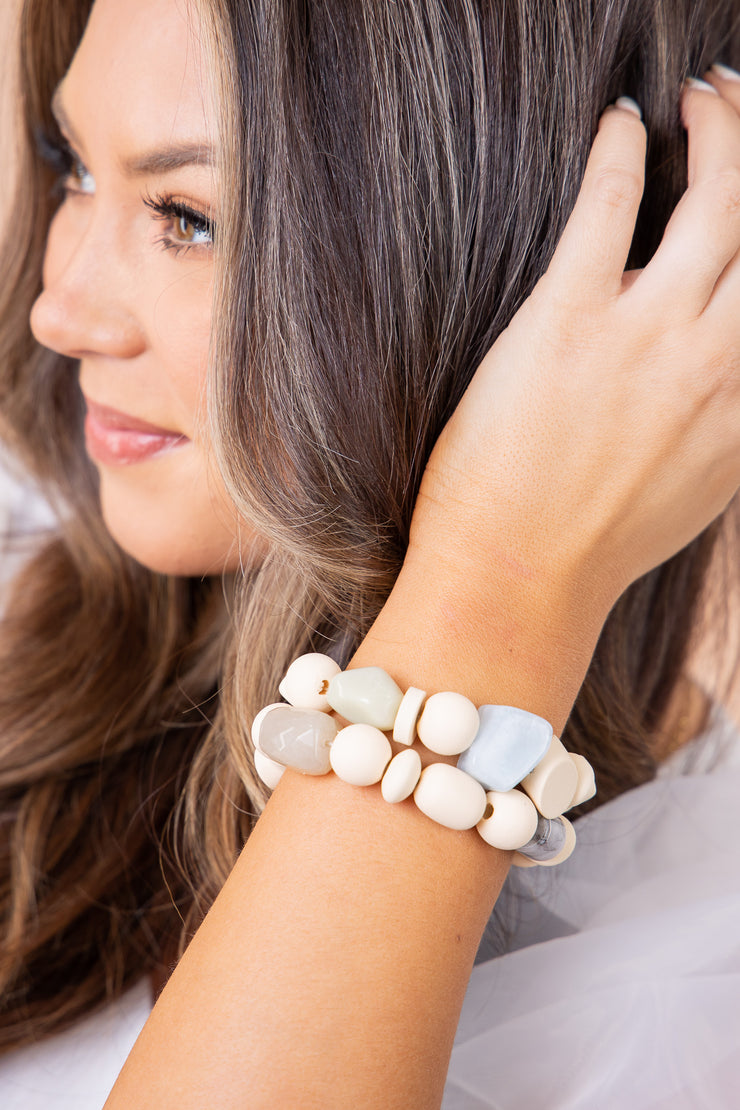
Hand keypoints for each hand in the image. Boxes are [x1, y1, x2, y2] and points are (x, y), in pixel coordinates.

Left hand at [409, 74, 739, 614]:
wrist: (515, 579)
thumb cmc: (590, 545)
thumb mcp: (691, 488)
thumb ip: (721, 420)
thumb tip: (719, 372)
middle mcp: (718, 363)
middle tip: (734, 107)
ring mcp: (648, 337)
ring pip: (716, 200)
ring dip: (717, 130)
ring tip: (699, 96)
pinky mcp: (568, 319)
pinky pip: (610, 205)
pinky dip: (623, 149)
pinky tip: (621, 120)